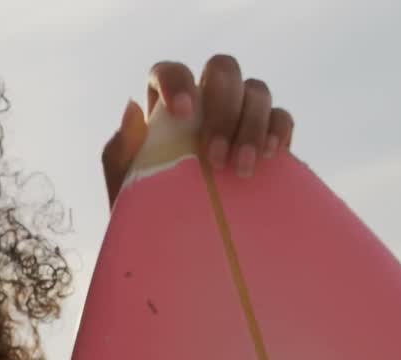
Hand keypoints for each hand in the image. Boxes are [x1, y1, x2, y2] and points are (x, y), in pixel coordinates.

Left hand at [102, 55, 294, 204]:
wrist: (184, 248)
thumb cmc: (150, 213)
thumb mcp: (125, 188)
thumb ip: (119, 151)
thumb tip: (131, 108)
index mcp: (166, 106)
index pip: (171, 71)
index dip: (177, 81)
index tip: (182, 112)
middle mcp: (206, 101)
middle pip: (223, 69)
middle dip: (223, 108)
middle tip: (215, 157)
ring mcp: (241, 115)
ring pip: (257, 90)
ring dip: (252, 126)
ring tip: (241, 170)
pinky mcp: (269, 136)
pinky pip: (281, 116)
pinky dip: (278, 130)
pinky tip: (269, 157)